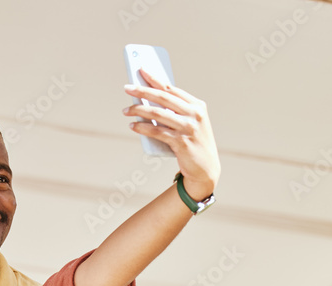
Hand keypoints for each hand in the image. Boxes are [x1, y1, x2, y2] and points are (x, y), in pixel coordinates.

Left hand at [123, 69, 220, 199]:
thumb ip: (175, 112)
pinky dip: (142, 128)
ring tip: (126, 110)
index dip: (155, 79)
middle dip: (143, 91)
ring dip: (139, 110)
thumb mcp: (190, 124)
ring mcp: (188, 128)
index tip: (141, 71)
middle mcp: (194, 115)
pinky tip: (132, 125)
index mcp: (197, 106)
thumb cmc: (193, 144)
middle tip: (127, 88)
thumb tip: (147, 101)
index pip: (172, 89)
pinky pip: (157, 132)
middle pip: (163, 98)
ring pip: (158, 114)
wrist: (206, 169)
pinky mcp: (181, 143)